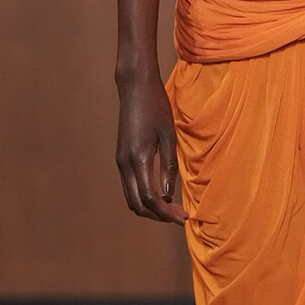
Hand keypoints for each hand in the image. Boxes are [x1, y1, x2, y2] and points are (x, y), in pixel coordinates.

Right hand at [116, 76, 185, 223]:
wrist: (135, 87)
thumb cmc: (156, 107)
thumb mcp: (168, 135)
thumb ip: (168, 166)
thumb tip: (170, 194)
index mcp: (138, 158)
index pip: (150, 198)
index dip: (166, 213)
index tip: (183, 217)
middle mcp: (125, 164)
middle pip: (138, 205)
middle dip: (158, 215)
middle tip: (179, 215)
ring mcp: (120, 161)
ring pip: (132, 198)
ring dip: (150, 208)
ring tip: (172, 207)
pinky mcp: (121, 158)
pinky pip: (130, 187)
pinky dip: (144, 197)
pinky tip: (162, 193)